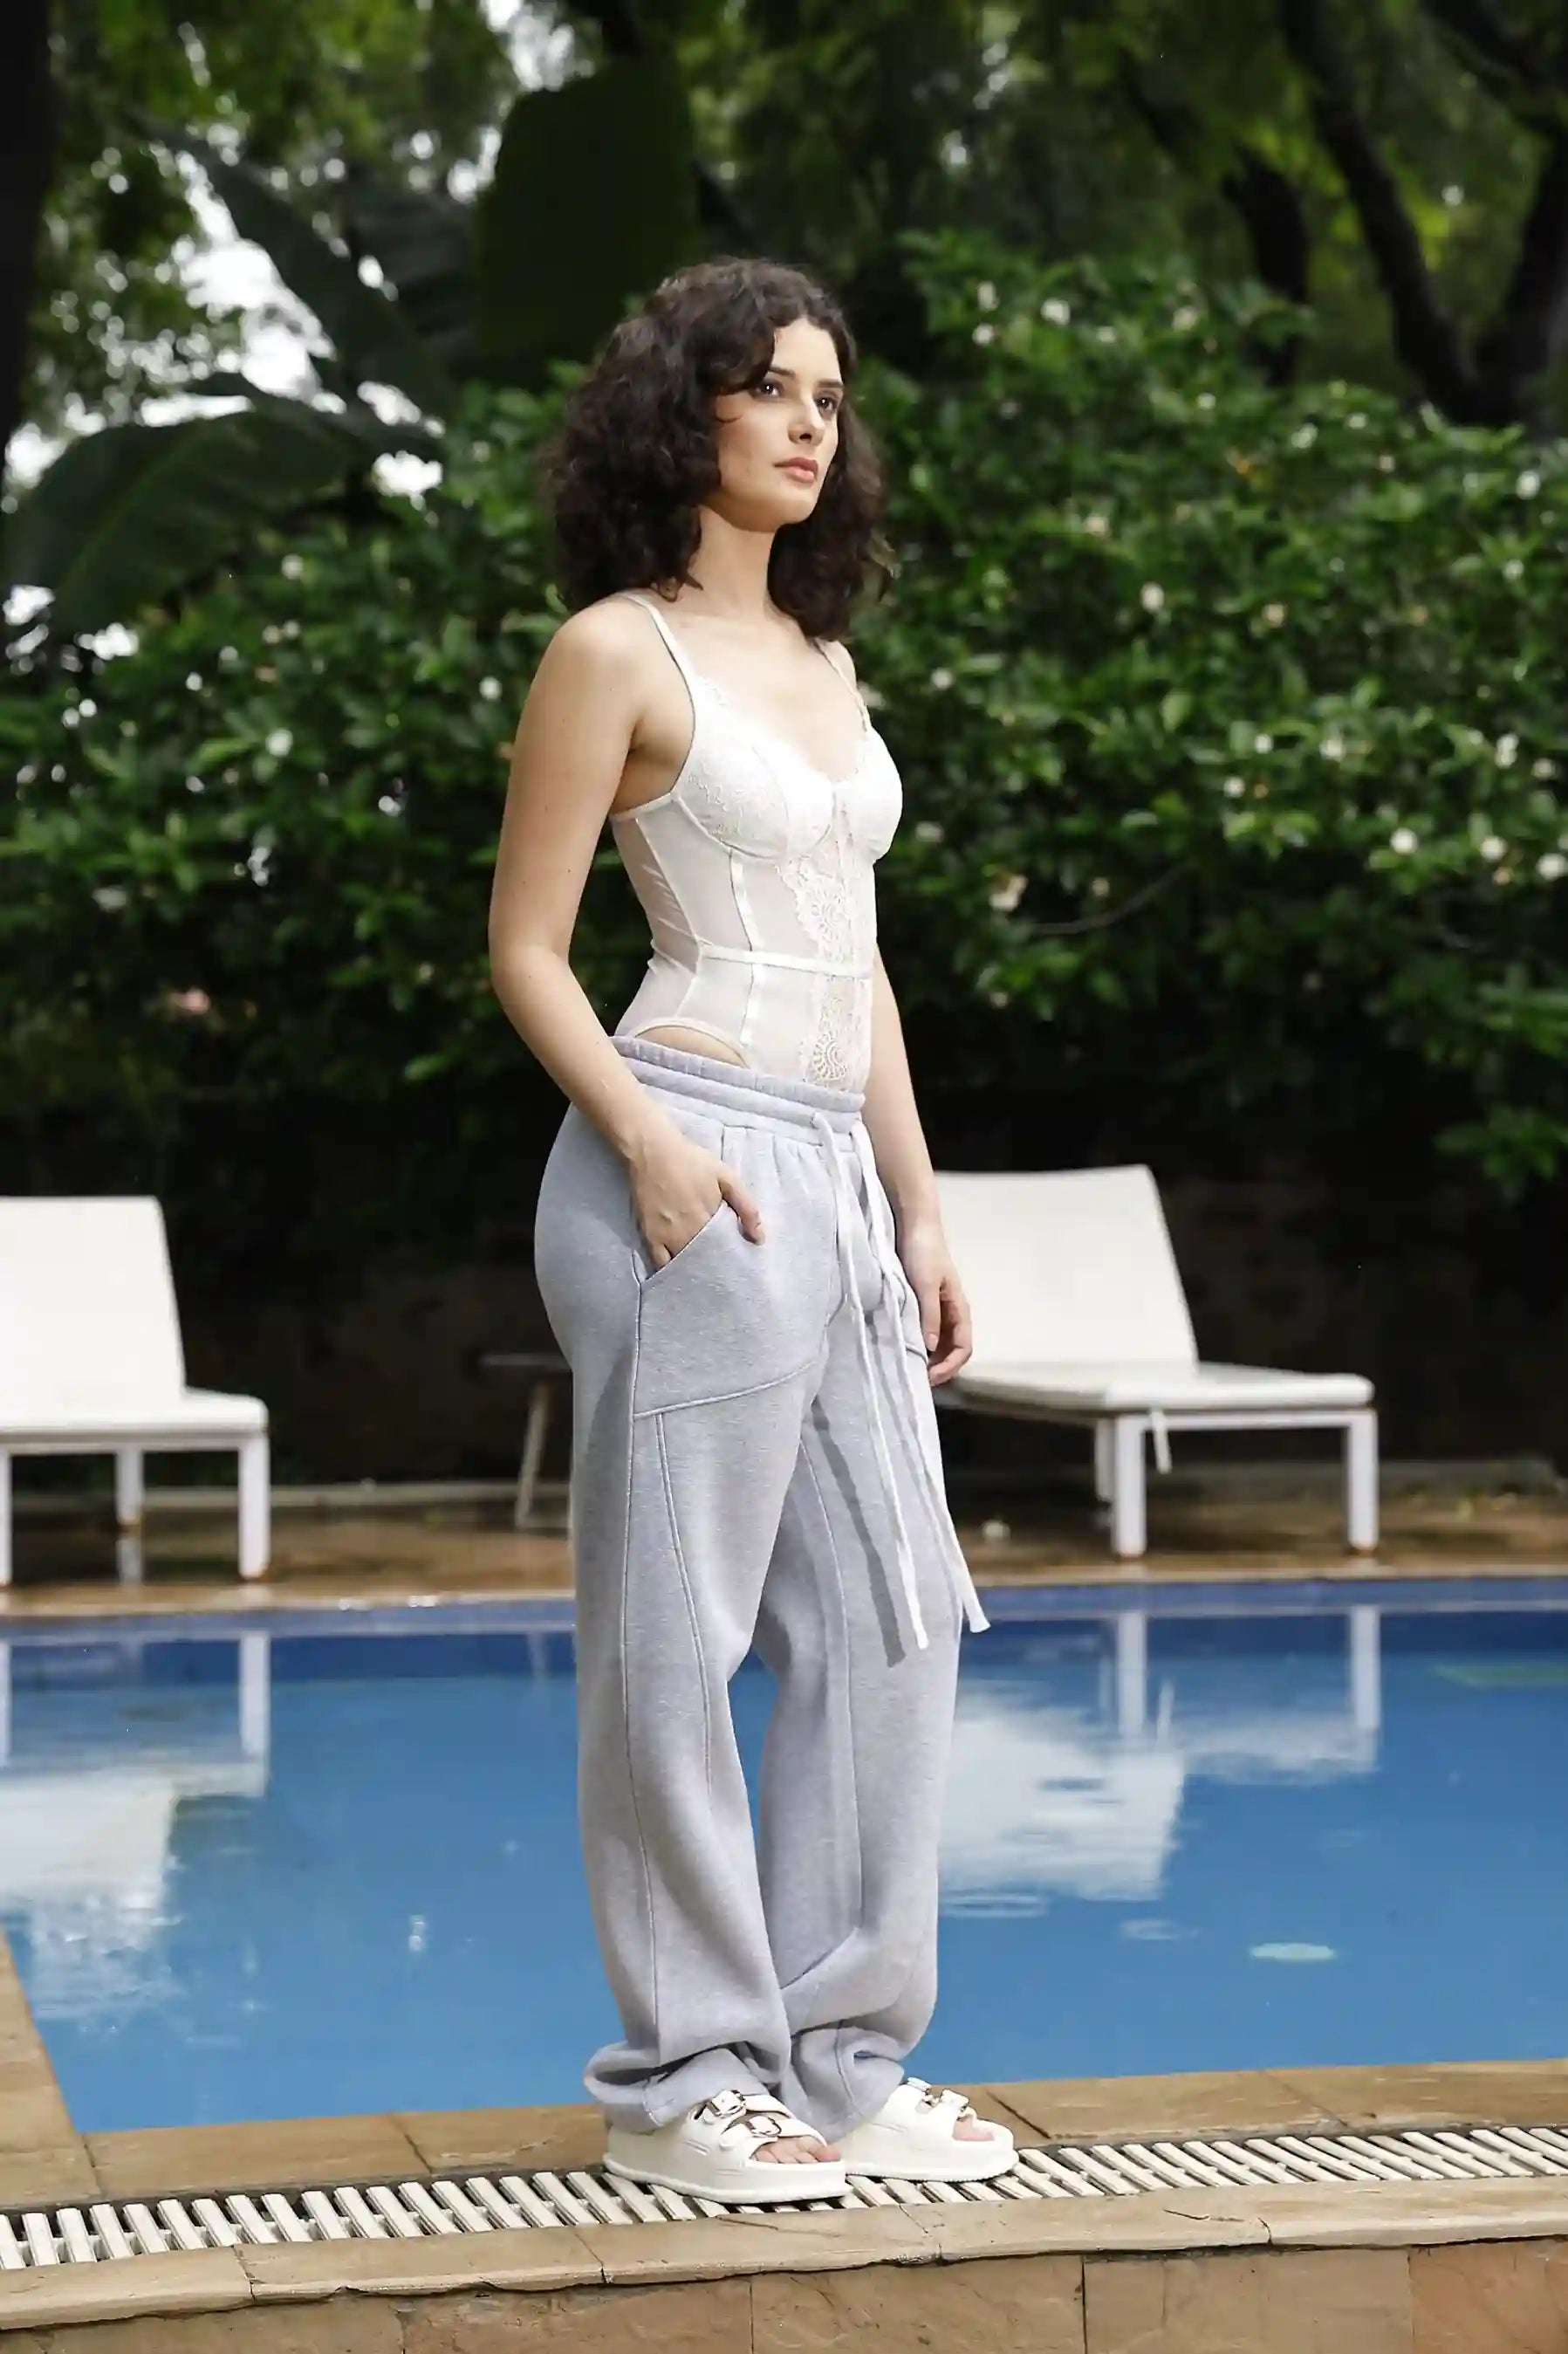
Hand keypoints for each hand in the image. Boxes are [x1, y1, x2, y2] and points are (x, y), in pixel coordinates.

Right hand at [626, 1121, 764, 1270]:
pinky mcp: (650, 1235)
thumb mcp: (727, 1177)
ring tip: (706, 1276)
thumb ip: (746, 1207)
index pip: (726, 1251)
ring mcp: (666, 1235)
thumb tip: (760, 1238)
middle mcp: (688, 1232)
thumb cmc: (692, 1162)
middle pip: (706, 1261)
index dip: (733, 1260)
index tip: (740, 1266)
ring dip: (696, 1271)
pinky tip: (680, 1273)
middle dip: (716, 1268)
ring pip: (685, 1264)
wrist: (653, 1152)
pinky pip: (660, 1262)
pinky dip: (671, 1270)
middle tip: (725, 1274)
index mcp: (709, 1219)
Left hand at [895, 1213, 971, 1385]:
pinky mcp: (922, 1302)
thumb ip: (929, 1316)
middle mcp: (951, 1312)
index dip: (949, 1367)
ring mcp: (937, 1308)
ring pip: (938, 1343)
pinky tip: (903, 1347)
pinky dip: (918, 1344)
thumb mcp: (925, 1285)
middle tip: (915, 1379)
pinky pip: (924, 1330)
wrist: (914, 1223)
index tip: (928, 1377)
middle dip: (939, 1367)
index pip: (964, 1347)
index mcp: (959, 1308)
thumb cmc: (923, 1252)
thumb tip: (929, 1349)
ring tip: (909, 1367)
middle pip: (952, 1350)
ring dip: (929, 1358)